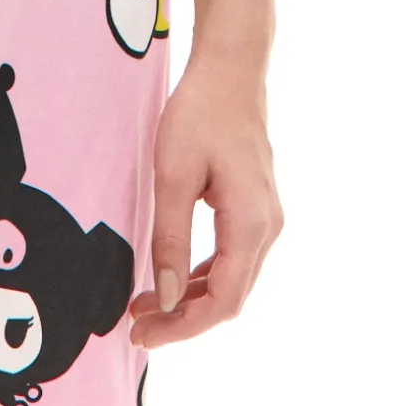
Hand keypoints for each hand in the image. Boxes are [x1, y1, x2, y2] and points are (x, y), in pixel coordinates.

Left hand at [128, 53, 283, 347]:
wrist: (230, 70)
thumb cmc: (200, 114)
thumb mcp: (173, 175)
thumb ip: (170, 239)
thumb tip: (165, 297)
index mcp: (251, 224)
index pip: (224, 301)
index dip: (185, 327)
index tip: (145, 335)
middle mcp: (267, 228)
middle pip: (230, 297)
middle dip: (183, 319)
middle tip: (137, 327)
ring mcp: (265, 218)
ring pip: (231, 280)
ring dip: (190, 299)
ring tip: (145, 306)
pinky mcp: (255, 208)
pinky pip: (231, 257)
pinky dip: (200, 275)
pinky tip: (170, 278)